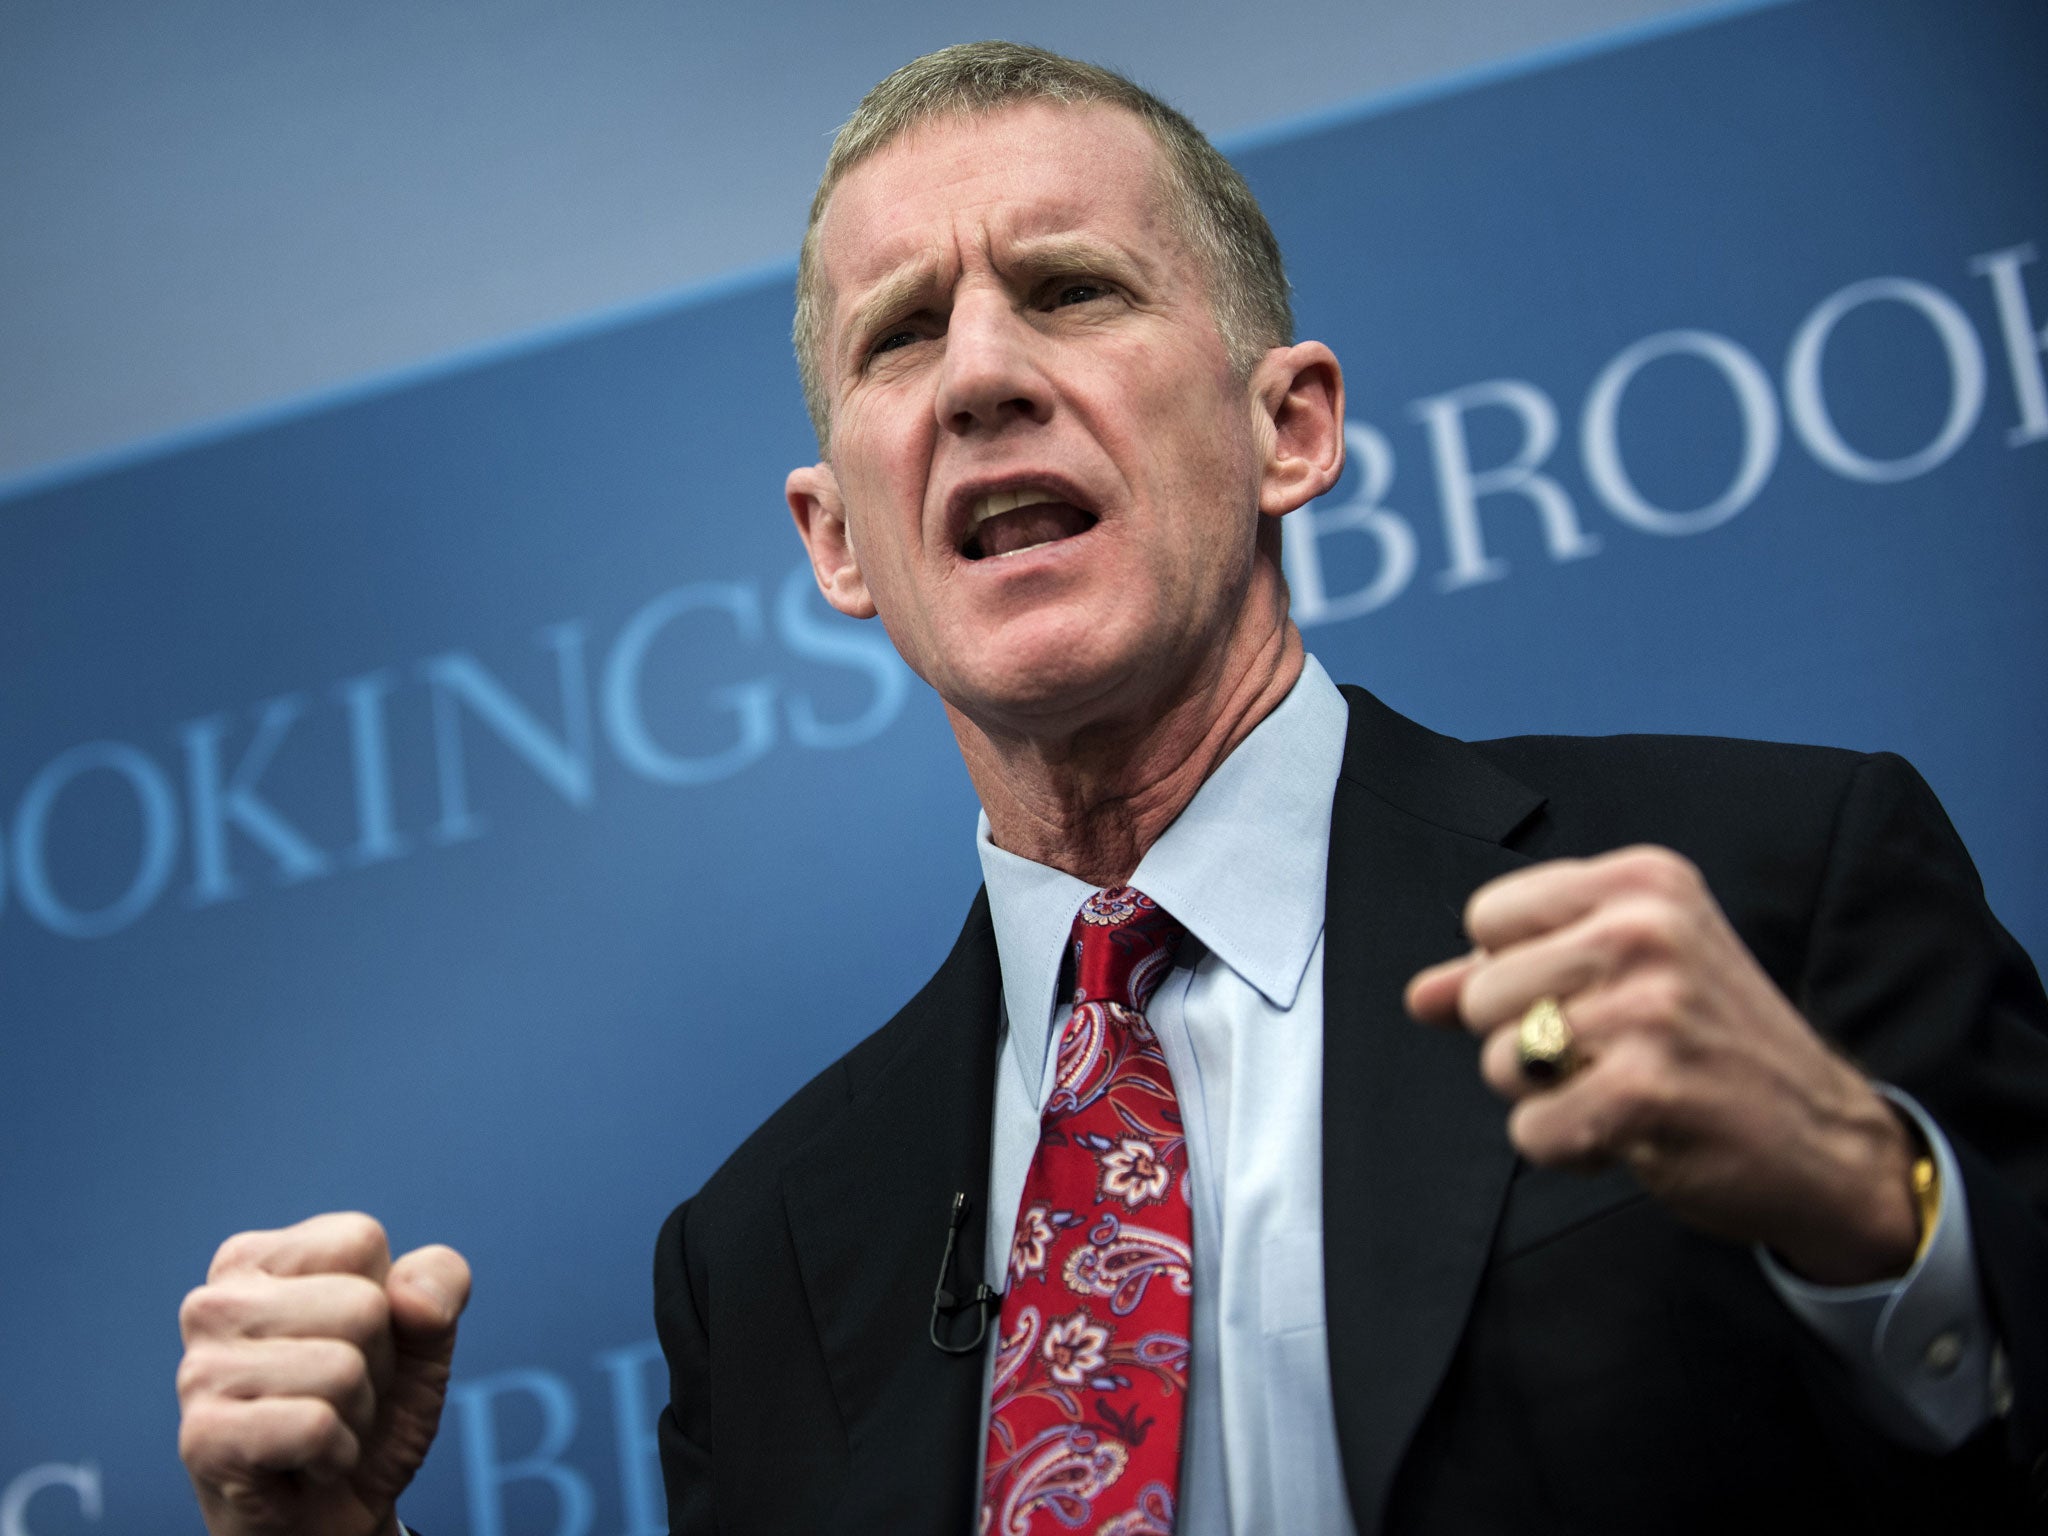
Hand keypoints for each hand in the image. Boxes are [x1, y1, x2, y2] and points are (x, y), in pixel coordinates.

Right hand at [177, 1213, 470, 1535]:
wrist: (337, 1514)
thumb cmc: (371, 1410)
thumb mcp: (425, 1336)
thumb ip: (440, 1285)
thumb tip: (412, 1297)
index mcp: (259, 1258)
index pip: (360, 1239)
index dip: (386, 1302)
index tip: (358, 1344)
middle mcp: (215, 1303)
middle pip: (360, 1305)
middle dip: (375, 1364)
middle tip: (338, 1397)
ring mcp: (199, 1371)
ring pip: (341, 1367)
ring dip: (355, 1414)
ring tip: (320, 1429)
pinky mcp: (202, 1438)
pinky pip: (315, 1427)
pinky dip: (334, 1455)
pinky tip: (304, 1465)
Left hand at [1406, 846, 1919, 1284]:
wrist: (1827, 1140)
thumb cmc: (1711, 1048)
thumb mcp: (1626, 976)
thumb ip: (1512, 971)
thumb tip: (1420, 996)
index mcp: (1642, 883)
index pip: (1489, 915)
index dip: (1514, 972)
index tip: (1584, 996)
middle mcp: (1648, 931)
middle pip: (1485, 992)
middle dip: (1524, 1042)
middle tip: (1610, 1056)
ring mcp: (1650, 1010)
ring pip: (1499, 1063)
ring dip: (1547, 1098)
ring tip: (1622, 1090)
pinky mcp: (1646, 1092)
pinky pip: (1530, 1131)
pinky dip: (1567, 1148)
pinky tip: (1630, 1133)